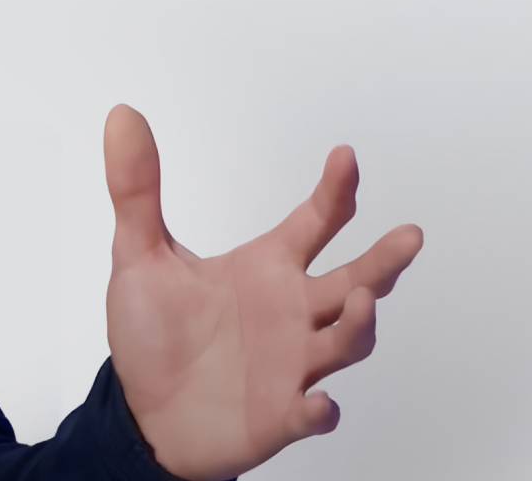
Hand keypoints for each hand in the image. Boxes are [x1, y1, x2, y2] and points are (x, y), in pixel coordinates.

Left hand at [104, 105, 423, 480]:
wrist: (143, 413)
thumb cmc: (153, 334)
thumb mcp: (138, 255)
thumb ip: (135, 189)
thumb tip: (123, 117)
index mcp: (266, 269)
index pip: (316, 222)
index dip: (335, 190)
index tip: (345, 158)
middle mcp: (291, 312)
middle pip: (354, 280)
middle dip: (383, 260)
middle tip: (408, 235)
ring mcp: (293, 364)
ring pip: (345, 341)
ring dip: (357, 324)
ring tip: (361, 300)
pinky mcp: (280, 414)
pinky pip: (311, 412)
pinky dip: (319, 409)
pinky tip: (319, 403)